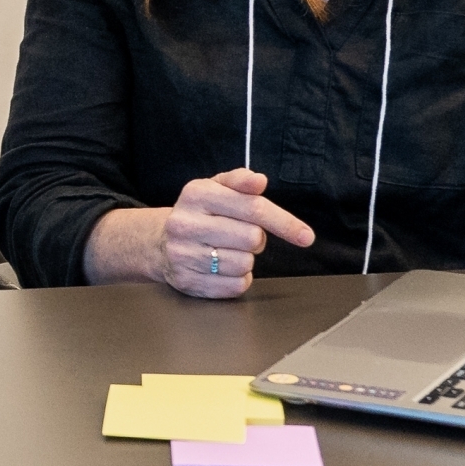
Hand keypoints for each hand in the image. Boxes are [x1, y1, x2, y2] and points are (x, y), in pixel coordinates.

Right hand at [88, 169, 315, 296]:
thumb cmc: (198, 214)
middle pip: (252, 238)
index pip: (252, 208)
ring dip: (245, 259)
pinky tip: (221, 268)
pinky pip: (235, 285)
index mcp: (196, 194)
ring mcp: (184, 255)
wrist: (159, 244)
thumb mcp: (214, 188)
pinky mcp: (188, 282)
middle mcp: (185, 223)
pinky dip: (238, 279)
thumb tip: (259, 180)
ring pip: (245, 264)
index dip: (284, 222)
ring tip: (227, 250)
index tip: (305, 236)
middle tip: (241, 235)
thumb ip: (239, 181)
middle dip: (256, 238)